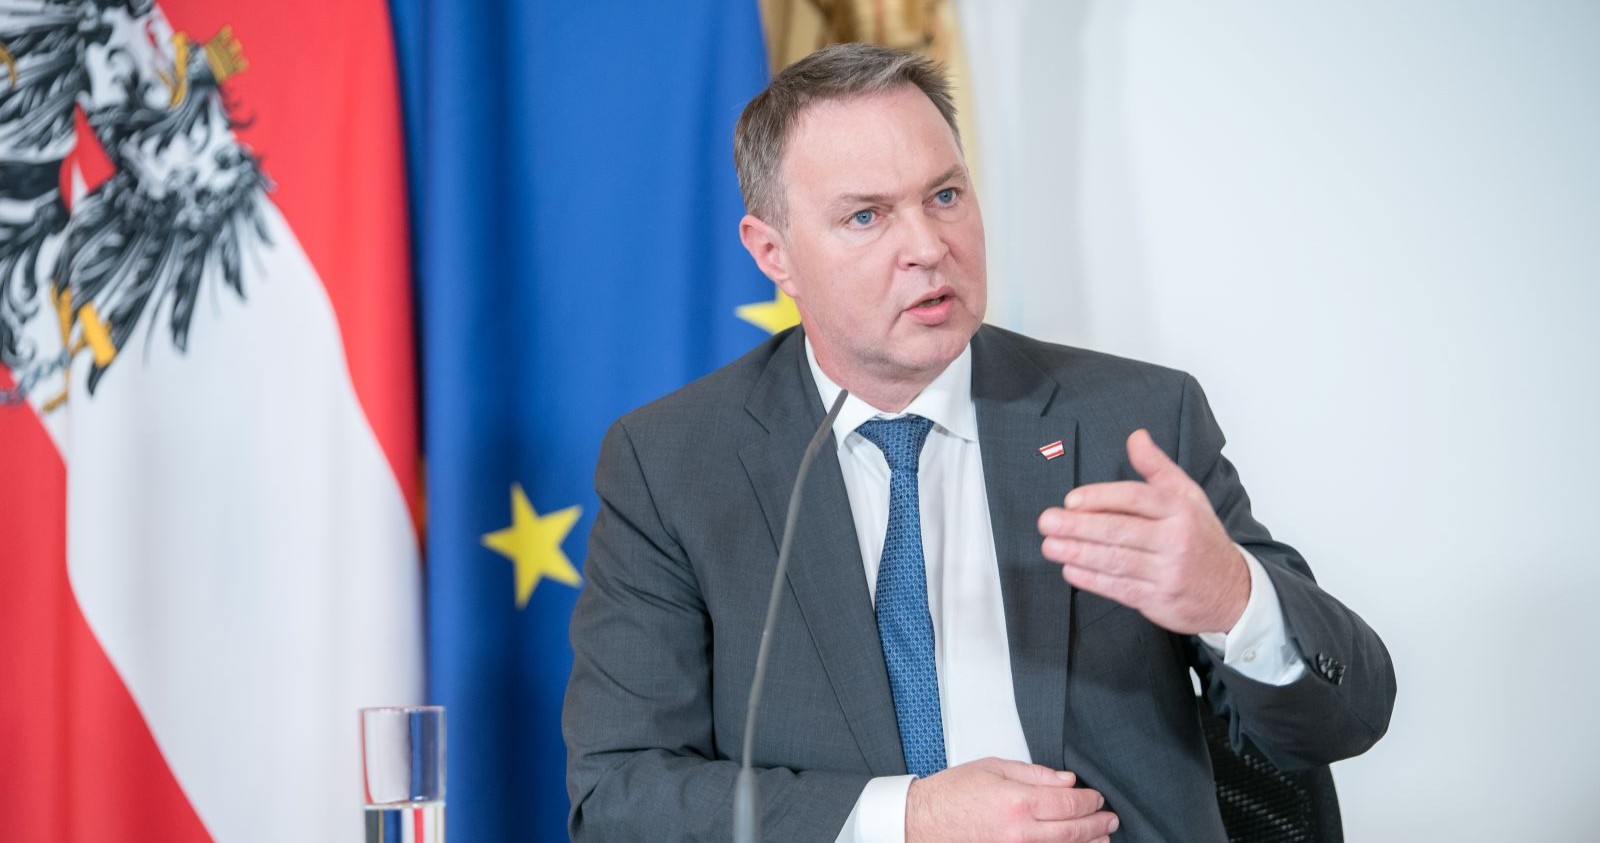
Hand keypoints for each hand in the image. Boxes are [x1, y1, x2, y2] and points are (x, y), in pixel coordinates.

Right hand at [905, 757, 1118, 842]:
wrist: (923, 821)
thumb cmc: (952, 793)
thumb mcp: (994, 768)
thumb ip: (1035, 774)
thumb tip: (1066, 781)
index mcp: (1018, 801)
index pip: (1068, 804)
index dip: (1090, 802)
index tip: (1097, 799)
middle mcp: (1020, 832)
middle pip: (1073, 831)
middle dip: (1097, 824)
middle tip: (1110, 819)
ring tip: (1102, 837)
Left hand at [1037, 429, 1249, 634]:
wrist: (1234, 591)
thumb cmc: (1202, 538)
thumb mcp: (1188, 496)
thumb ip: (1157, 467)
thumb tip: (1135, 437)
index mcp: (1180, 510)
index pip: (1135, 498)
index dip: (1100, 497)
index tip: (1071, 500)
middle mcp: (1175, 540)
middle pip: (1120, 530)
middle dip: (1078, 527)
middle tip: (1047, 522)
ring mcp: (1168, 573)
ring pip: (1115, 560)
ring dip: (1078, 553)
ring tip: (1050, 546)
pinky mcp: (1159, 601)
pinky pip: (1119, 588)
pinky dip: (1092, 580)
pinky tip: (1071, 570)